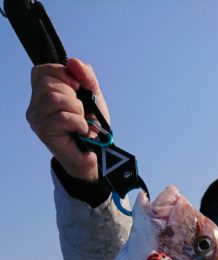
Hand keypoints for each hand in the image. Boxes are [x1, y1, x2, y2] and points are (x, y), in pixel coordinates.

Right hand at [26, 57, 109, 181]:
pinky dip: (78, 122)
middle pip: (48, 84)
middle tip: (80, 111)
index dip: (61, 74)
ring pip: (54, 99)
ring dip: (76, 109)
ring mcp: (37, 119)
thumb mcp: (92, 94)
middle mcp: (35, 106)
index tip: (77, 87)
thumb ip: (85, 75)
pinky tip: (81, 131)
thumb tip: (72, 62)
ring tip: (81, 121)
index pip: (41, 71)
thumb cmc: (92, 125)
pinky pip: (62, 116)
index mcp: (42, 94)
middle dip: (72, 95)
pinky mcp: (44, 132)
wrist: (97, 154)